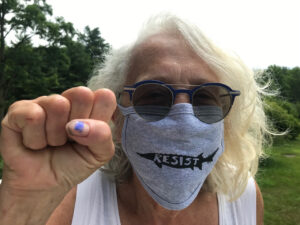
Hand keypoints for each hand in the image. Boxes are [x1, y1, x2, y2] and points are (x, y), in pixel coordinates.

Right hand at [0, 86, 115, 193]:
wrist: (44, 185)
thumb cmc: (73, 164)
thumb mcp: (99, 155)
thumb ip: (103, 136)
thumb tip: (79, 125)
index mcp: (91, 105)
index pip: (105, 96)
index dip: (99, 119)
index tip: (90, 136)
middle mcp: (68, 99)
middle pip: (82, 94)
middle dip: (78, 126)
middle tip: (69, 139)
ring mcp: (43, 102)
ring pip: (57, 104)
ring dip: (56, 135)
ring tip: (52, 143)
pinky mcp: (19, 110)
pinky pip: (33, 116)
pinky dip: (36, 140)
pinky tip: (34, 144)